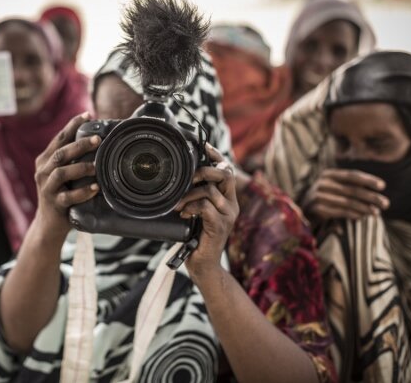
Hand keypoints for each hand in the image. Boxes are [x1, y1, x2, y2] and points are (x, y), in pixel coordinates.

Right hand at [32, 112, 100, 243]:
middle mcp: (43, 171)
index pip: (59, 138)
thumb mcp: (65, 174)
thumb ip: (73, 159)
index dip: (72, 125)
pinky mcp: (53, 204)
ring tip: (96, 166)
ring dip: (80, 167)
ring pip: (61, 172)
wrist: (49, 225)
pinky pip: (67, 196)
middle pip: (60, 153)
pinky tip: (95, 188)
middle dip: (79, 145)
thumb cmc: (62, 194)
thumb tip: (98, 140)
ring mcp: (47, 188)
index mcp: (46, 160)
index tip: (88, 115)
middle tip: (98, 140)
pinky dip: (82, 192)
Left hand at [176, 144, 238, 279]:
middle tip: (188, 178)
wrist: (203, 264)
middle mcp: (232, 205)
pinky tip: (185, 214)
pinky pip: (206, 207)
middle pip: (226, 174)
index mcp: (228, 199)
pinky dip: (192, 207)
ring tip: (178, 204)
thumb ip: (197, 197)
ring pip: (210, 190)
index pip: (227, 170)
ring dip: (189, 194)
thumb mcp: (197, 212)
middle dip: (204, 170)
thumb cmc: (197, 238)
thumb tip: (181, 178)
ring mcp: (228, 215)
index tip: (204, 145)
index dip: (217, 156)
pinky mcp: (220, 226)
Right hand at [303, 168, 388, 220]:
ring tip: (376, 213)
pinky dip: (352, 214)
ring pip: (347, 201)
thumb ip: (349, 186)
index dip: (368, 180)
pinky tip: (362, 217)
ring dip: (364, 208)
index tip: (382, 186)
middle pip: (352, 189)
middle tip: (385, 203)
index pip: (352, 175)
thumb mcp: (334, 188)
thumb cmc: (324, 199)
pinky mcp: (316, 208)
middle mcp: (323, 183)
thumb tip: (376, 189)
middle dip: (371, 196)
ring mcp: (318, 195)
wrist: (301, 212)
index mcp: (328, 174)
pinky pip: (339, 211)